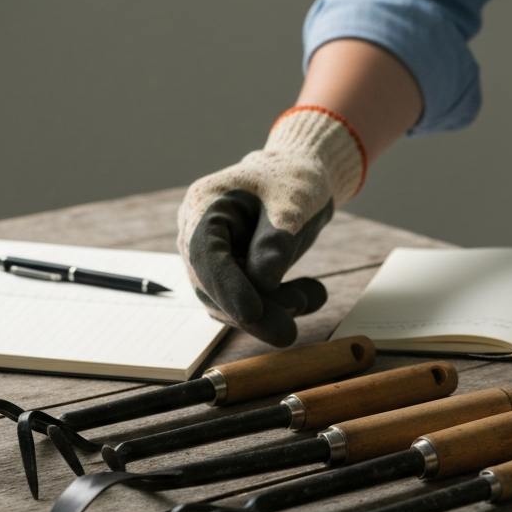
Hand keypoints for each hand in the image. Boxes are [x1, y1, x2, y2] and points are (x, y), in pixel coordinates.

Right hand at [177, 106, 366, 344]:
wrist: (302, 179)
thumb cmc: (294, 179)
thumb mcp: (293, 200)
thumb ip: (276, 239)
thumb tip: (264, 283)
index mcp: (204, 204)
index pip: (204, 251)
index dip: (225, 285)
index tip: (252, 312)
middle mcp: (200, 234)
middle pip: (212, 285)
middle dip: (253, 311)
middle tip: (288, 332)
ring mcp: (215, 258)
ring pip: (230, 302)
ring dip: (272, 309)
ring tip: (310, 297)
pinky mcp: (233, 276)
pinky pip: (251, 301)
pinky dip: (282, 304)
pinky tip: (312, 294)